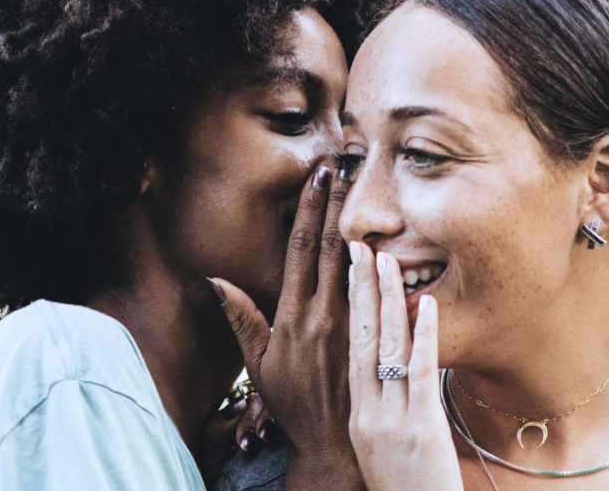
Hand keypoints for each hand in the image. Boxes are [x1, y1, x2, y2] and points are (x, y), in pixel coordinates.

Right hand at [210, 165, 361, 487]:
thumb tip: (215, 280)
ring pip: (358, 262)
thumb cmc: (292, 403)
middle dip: (336, 203)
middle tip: (343, 164)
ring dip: (360, 221)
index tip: (316, 177)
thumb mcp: (257, 365)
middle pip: (330, 245)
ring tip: (365, 186)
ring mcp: (353, 324)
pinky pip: (381, 292)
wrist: (331, 443)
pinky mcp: (374, 336)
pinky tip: (393, 234)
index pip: (299, 249)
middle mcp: (323, 313)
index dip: (308, 209)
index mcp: (292, 316)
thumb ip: (241, 319)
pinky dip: (385, 261)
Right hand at [348, 245, 462, 490]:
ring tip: (387, 260)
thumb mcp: (375, 446)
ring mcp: (390, 419)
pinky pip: (420, 373)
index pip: (347, 346)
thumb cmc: (401, 487)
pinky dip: (422, 335)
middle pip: (359, 338)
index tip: (349, 267)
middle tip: (359, 247)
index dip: (348, 305)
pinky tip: (425, 304)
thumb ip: (372, 405)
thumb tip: (376, 373)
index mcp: (356, 413)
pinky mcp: (420, 428)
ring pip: (385, 349)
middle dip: (359, 290)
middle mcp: (366, 412)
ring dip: (386, 301)